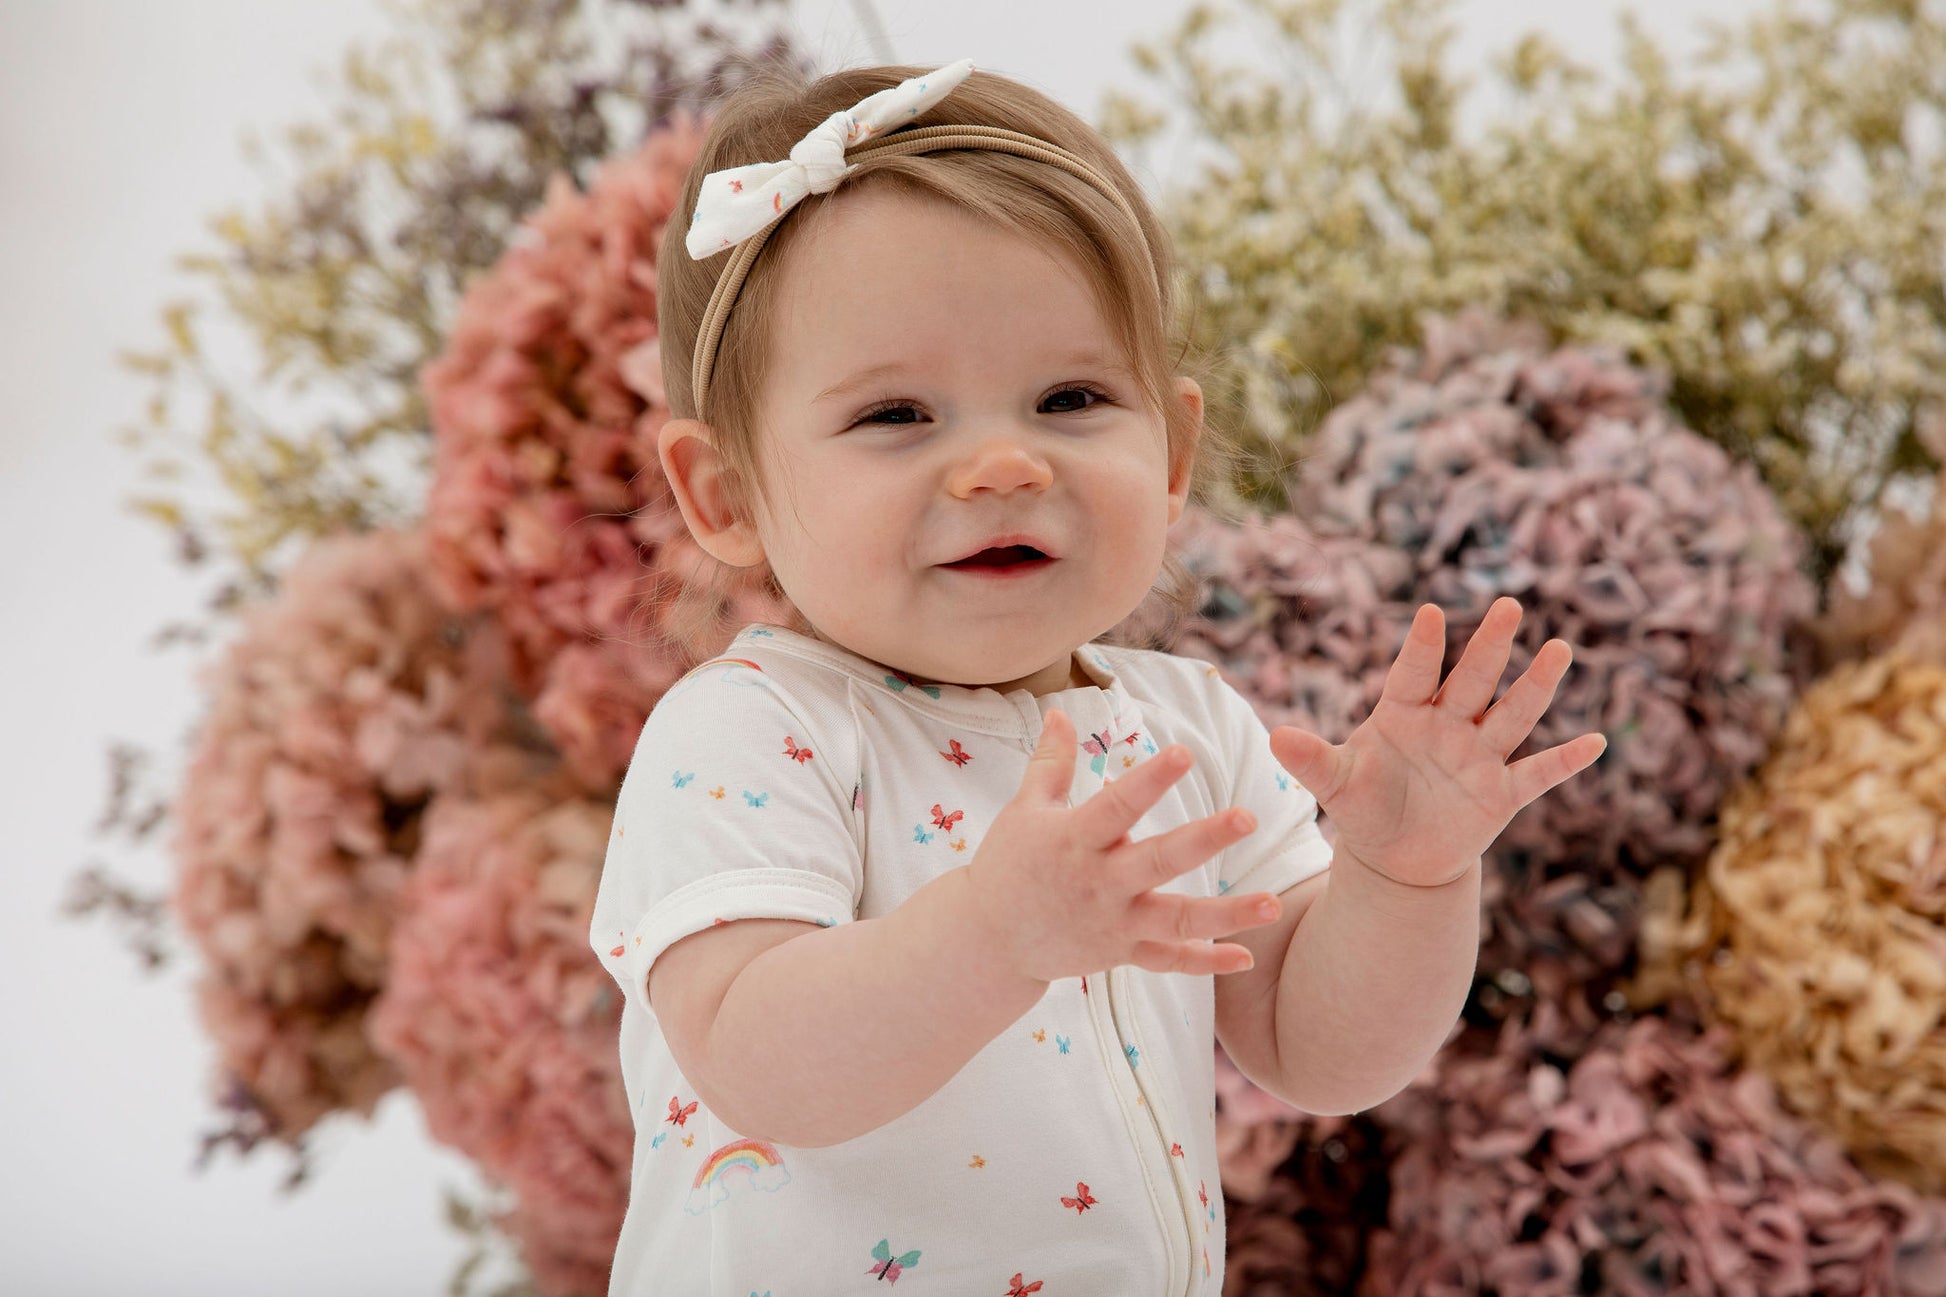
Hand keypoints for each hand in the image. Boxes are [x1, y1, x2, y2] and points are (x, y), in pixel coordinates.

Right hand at [963, 708, 1282, 983]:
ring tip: (1274, 904)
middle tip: (1247, 819)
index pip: (1117, 807)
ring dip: (1226, 915)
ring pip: (1176, 921)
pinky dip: (1206, 963)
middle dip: (1203, 841)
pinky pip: (1168, 962)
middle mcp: (1099, 883)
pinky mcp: (1120, 953)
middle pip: (1158, 862)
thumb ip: (1051, 762)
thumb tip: (1060, 711)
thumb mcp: (1024, 809)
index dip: (1150, 780)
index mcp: (1074, 840)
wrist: (986, 939)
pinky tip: (1246, 956)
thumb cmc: (1007, 865)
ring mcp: (1113, 923)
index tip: (1184, 754)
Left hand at [1268, 596, 1605, 887]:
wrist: (1396, 858)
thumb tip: (1275, 737)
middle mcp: (1448, 724)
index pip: (1414, 673)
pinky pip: (1538, 773)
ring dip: (1536, 685)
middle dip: (1489, 646)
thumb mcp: (1335, 785)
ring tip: (1559, 649)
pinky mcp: (1502, 793)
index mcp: (1403, 712)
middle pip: (1473, 680)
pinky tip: (1596, 742)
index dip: (1422, 647)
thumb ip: (1310, 759)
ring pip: (1512, 714)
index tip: (1429, 613)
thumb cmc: (1364, 806)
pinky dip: (1566, 761)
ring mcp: (1479, 755)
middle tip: (1508, 605)